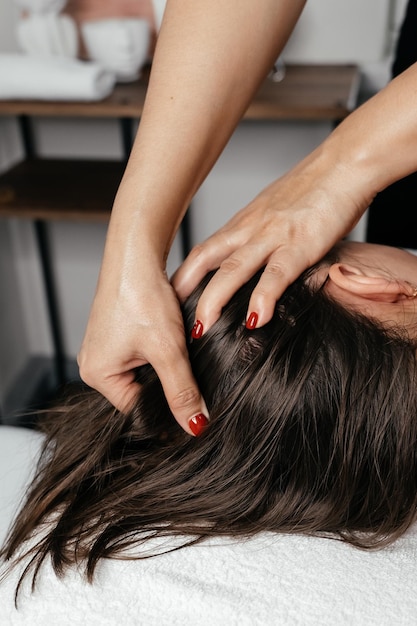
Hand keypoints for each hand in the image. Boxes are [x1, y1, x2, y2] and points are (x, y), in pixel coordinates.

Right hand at [78, 263, 206, 435]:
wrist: (137, 256)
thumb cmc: (141, 296)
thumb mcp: (167, 349)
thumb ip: (182, 390)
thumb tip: (195, 424)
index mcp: (97, 375)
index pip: (137, 409)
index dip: (167, 406)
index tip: (193, 402)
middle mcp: (96, 364)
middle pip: (141, 392)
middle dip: (166, 383)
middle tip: (185, 366)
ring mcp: (106, 348)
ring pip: (145, 373)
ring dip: (165, 364)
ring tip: (176, 347)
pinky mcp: (119, 334)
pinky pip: (143, 355)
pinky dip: (160, 350)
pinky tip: (171, 338)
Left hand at [172, 151, 368, 330]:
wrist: (345, 164)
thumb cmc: (314, 190)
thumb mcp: (274, 214)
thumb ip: (260, 238)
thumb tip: (252, 263)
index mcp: (243, 225)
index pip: (202, 253)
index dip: (182, 278)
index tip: (168, 302)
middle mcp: (250, 230)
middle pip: (205, 261)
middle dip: (184, 292)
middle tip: (170, 321)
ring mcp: (273, 236)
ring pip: (233, 270)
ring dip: (214, 300)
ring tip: (202, 329)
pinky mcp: (300, 244)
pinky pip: (277, 274)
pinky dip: (263, 298)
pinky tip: (256, 321)